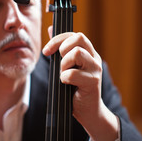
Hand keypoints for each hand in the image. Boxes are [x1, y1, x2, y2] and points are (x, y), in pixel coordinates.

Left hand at [42, 26, 118, 140]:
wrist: (88, 111)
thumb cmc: (76, 89)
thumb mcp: (66, 66)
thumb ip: (60, 49)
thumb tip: (51, 29)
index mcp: (88, 52)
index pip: (75, 34)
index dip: (58, 39)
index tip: (47, 51)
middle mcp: (94, 58)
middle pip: (79, 37)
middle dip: (62, 48)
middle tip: (60, 63)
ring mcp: (95, 69)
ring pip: (76, 53)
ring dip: (64, 65)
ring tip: (64, 75)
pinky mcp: (93, 82)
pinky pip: (72, 74)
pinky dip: (64, 79)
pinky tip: (67, 85)